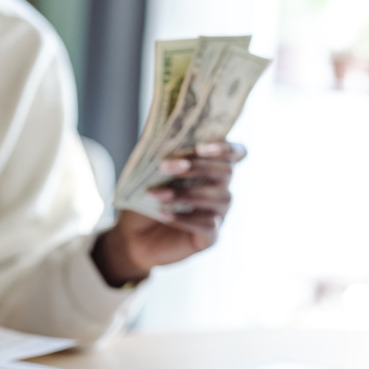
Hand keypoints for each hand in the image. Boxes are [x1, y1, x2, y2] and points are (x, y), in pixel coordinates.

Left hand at [93, 141, 246, 285]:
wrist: (132, 236)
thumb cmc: (144, 199)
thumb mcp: (149, 174)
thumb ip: (161, 153)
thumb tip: (162, 131)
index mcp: (211, 170)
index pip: (236, 153)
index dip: (225, 148)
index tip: (200, 147)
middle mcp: (221, 190)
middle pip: (226, 172)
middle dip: (196, 167)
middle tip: (163, 166)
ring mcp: (219, 215)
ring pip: (218, 198)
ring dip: (185, 193)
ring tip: (155, 194)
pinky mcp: (210, 237)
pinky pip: (207, 225)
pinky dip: (184, 218)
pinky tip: (162, 214)